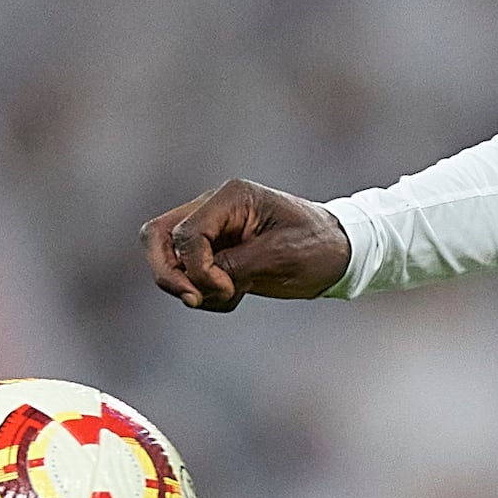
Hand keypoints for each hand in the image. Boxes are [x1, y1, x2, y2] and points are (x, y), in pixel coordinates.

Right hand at [138, 179, 348, 311]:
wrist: (340, 253)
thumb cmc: (319, 246)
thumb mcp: (281, 256)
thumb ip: (235, 266)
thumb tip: (196, 283)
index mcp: (231, 198)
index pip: (186, 233)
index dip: (198, 268)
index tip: (230, 288)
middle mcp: (214, 209)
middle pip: (156, 236)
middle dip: (167, 274)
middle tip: (193, 299)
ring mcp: (212, 231)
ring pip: (167, 258)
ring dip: (189, 286)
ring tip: (231, 296)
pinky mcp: (216, 253)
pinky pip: (188, 275)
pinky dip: (204, 293)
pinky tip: (238, 295)